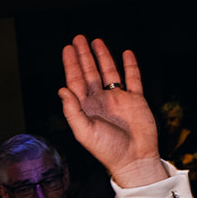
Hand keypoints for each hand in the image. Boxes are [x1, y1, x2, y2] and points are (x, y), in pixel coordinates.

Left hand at [58, 37, 163, 187]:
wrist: (135, 159)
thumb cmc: (108, 150)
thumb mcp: (84, 132)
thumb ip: (72, 111)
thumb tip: (61, 89)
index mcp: (86, 108)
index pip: (75, 81)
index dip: (71, 64)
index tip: (67, 48)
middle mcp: (100, 101)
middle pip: (90, 73)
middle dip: (84, 56)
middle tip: (78, 38)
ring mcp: (118, 99)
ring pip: (109, 72)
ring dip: (103, 57)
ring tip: (97, 41)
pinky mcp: (135, 100)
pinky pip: (133, 79)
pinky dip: (130, 66)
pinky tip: (126, 53)